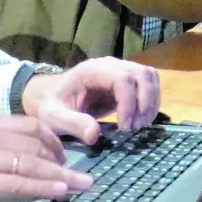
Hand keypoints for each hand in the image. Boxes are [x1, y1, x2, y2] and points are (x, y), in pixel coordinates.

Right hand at [0, 115, 91, 201]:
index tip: (65, 155)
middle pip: (36, 144)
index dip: (54, 140)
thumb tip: (28, 156)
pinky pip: (18, 183)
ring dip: (61, 175)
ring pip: (32, 164)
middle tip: (80, 174)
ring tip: (81, 185)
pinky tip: (58, 192)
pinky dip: (42, 187)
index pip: (31, 125)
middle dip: (63, 160)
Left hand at [22, 57, 161, 142]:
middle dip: (145, 103)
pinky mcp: (126, 79)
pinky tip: (141, 120)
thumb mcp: (54, 117)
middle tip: (135, 128)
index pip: (123, 79)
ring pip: (150, 76)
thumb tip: (94, 135)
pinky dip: (151, 101)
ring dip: (151, 102)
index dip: (129, 103)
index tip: (124, 128)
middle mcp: (109, 65)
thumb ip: (73, 124)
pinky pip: (149, 83)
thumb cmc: (51, 105)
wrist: (50, 95)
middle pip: (142, 74)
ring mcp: (120, 69)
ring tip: (140, 125)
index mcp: (92, 70)